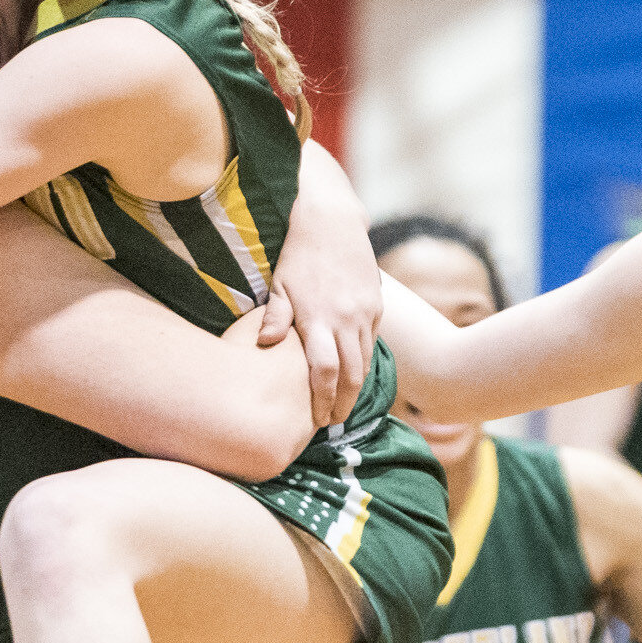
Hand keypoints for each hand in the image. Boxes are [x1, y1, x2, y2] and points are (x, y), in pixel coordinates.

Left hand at [265, 260, 380, 431]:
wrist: (333, 221)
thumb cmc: (299, 253)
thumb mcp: (280, 283)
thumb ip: (276, 316)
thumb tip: (265, 345)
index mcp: (319, 318)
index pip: (325, 371)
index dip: (323, 399)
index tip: (318, 418)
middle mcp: (347, 319)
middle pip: (351, 375)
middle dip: (344, 403)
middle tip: (334, 421)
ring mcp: (366, 312)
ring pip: (365, 361)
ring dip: (356, 386)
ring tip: (344, 402)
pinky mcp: (377, 304)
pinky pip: (372, 341)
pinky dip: (363, 361)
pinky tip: (353, 371)